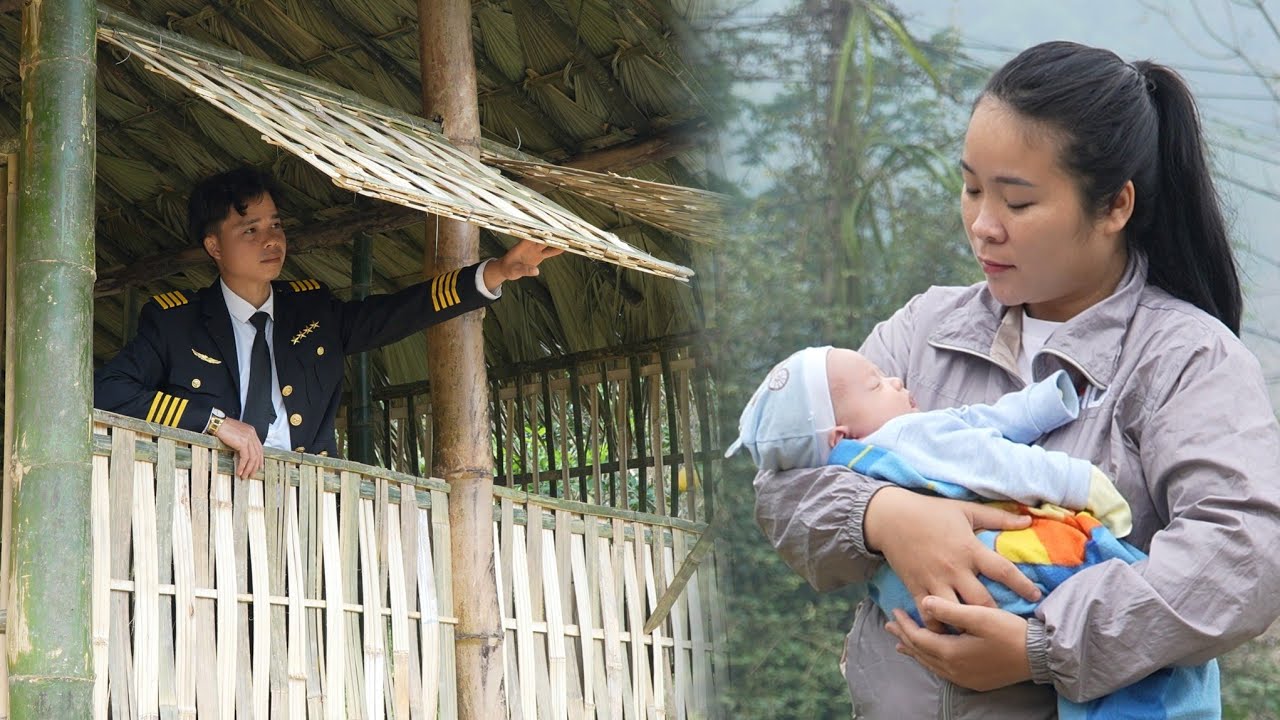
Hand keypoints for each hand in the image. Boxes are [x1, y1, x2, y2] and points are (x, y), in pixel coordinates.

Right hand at [214, 417, 263, 478]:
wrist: (217, 423)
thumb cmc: (224, 428)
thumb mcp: (237, 433)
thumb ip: (243, 440)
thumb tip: (243, 452)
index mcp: (252, 432)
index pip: (259, 448)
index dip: (259, 459)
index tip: (258, 467)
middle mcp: (252, 434)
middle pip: (257, 453)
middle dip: (255, 466)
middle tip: (251, 474)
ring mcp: (248, 438)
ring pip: (252, 457)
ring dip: (248, 468)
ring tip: (244, 475)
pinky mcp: (242, 443)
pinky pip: (245, 458)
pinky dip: (242, 466)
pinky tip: (239, 471)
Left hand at [483, 238, 564, 290]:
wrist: (506, 269)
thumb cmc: (508, 268)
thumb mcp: (514, 270)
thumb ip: (525, 270)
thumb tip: (537, 271)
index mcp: (523, 244)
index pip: (534, 235)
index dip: (542, 231)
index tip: (550, 227)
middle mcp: (531, 245)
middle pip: (543, 237)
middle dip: (552, 233)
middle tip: (563, 230)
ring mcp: (536, 249)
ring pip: (548, 243)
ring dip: (556, 240)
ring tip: (568, 237)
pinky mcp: (539, 255)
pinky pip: (549, 252)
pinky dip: (557, 250)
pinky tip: (565, 247)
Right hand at [864, 487, 1039, 630]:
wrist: (891, 518)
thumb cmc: (930, 512)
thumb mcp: (966, 510)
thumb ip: (998, 517)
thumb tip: (1027, 521)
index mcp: (970, 549)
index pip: (1003, 570)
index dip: (1022, 585)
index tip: (1036, 596)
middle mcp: (954, 569)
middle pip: (981, 602)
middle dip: (997, 617)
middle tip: (1008, 626)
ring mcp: (934, 581)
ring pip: (955, 614)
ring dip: (967, 627)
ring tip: (979, 638)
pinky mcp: (916, 588)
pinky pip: (929, 615)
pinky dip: (939, 626)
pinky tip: (948, 635)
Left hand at [886, 597, 1031, 691]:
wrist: (1039, 656)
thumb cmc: (1010, 632)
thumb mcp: (980, 615)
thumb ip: (950, 609)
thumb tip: (924, 602)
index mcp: (951, 653)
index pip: (918, 639)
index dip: (904, 624)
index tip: (894, 610)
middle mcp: (954, 670)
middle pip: (921, 652)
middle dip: (904, 637)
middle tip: (890, 625)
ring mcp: (964, 678)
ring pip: (931, 664)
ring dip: (915, 650)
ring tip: (902, 642)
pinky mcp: (975, 681)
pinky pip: (943, 670)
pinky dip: (930, 660)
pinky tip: (931, 656)